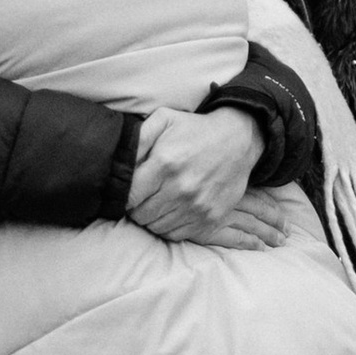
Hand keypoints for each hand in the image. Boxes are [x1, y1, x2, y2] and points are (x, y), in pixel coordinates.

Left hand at [125, 106, 277, 242]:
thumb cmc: (194, 129)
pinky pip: (177, 234)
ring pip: (156, 227)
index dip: (123, 196)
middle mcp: (181, 189)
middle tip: (142, 196)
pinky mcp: (210, 219)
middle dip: (136, 208)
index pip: (129, 197)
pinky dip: (169, 226)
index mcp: (165, 164)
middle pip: (140, 215)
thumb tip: (117, 159)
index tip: (128, 190)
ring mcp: (197, 206)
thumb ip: (138, 137)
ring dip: (152, 218)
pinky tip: (171, 210)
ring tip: (157, 202)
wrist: (238, 141)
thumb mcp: (163, 119)